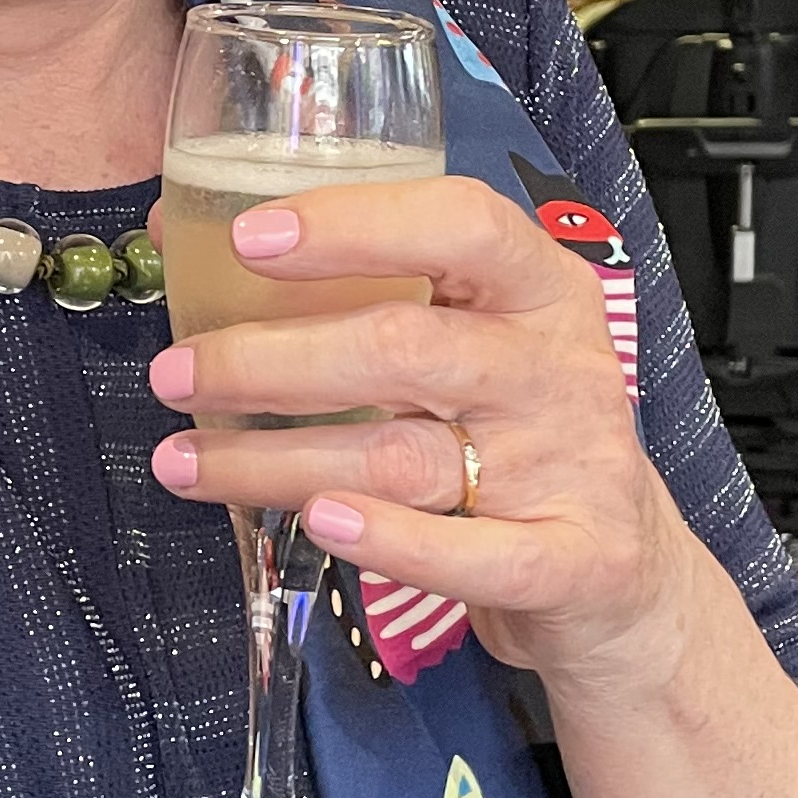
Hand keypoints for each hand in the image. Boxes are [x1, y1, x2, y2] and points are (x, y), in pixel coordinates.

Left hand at [145, 176, 699, 703]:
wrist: (622, 573)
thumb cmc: (516, 432)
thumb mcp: (468, 340)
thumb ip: (358, 289)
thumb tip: (187, 228)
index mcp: (539, 288)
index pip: (460, 224)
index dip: (354, 224)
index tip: (249, 238)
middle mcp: (558, 367)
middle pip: (404, 348)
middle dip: (271, 361)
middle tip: (175, 374)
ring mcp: (570, 466)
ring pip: (403, 457)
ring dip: (276, 460)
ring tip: (185, 461)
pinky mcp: (571, 560)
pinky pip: (471, 556)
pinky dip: (390, 542)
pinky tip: (317, 525)